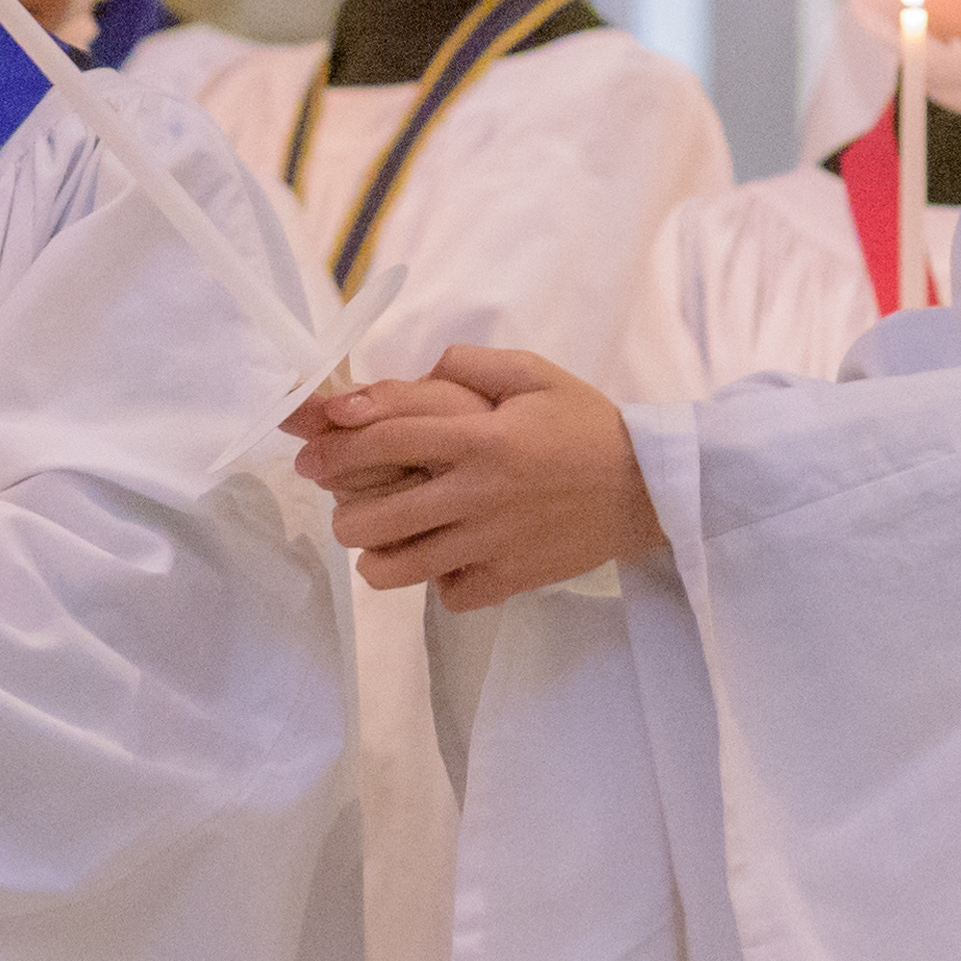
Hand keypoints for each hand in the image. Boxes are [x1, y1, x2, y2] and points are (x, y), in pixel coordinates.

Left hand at [291, 346, 662, 608]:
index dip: (337, 446)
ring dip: (377, 556)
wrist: (650, 485)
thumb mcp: (534, 374)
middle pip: (377, 516)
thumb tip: (417, 370)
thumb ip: (470, 365)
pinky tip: (444, 564)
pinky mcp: (511, 579)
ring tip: (380, 544)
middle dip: (343, 513)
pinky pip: (449, 595)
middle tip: (345, 507)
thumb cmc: (588, 424)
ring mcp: (493, 543)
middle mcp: (478, 494)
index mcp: (481, 438)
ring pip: (402, 567)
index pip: (386, 439)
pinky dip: (439, 584)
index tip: (310, 453)